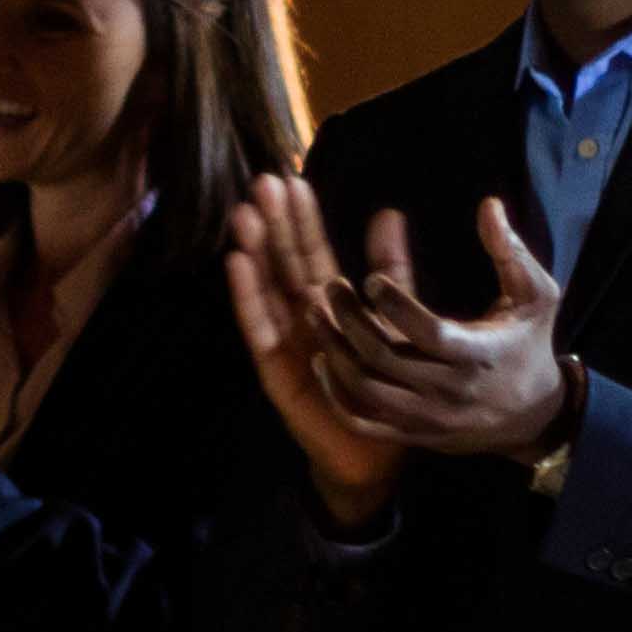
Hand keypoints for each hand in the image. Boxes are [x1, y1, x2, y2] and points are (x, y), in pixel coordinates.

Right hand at [221, 182, 401, 518]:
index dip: (302, 218)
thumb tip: (389, 212)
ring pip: (266, 288)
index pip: (312, 251)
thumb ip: (393, 272)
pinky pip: (258, 327)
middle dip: (273, 223)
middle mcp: (302, 316)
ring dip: (254, 250)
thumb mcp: (394, 320)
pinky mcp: (275, 368)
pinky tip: (237, 263)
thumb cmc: (385, 387)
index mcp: (331, 304)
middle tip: (264, 182)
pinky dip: (247, 296)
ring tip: (246, 213)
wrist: (374, 452)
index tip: (292, 179)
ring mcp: (284, 340)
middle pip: (283, 262)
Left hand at [310, 194, 581, 461]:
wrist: (533, 417)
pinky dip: (336, 395)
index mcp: (478, 354)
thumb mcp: (535, 295)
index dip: (396, 305)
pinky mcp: (413, 434)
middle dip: (351, 320)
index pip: (428, 332)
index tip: (371, 279)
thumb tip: (488, 205)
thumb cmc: (529, 343)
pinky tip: (323, 362)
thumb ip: (510, 251)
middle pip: (385, 358)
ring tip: (316, 316)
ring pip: (366, 390)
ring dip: (335, 352)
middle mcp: (450, 390)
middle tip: (331, 288)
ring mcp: (428, 417)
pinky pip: (363, 421)